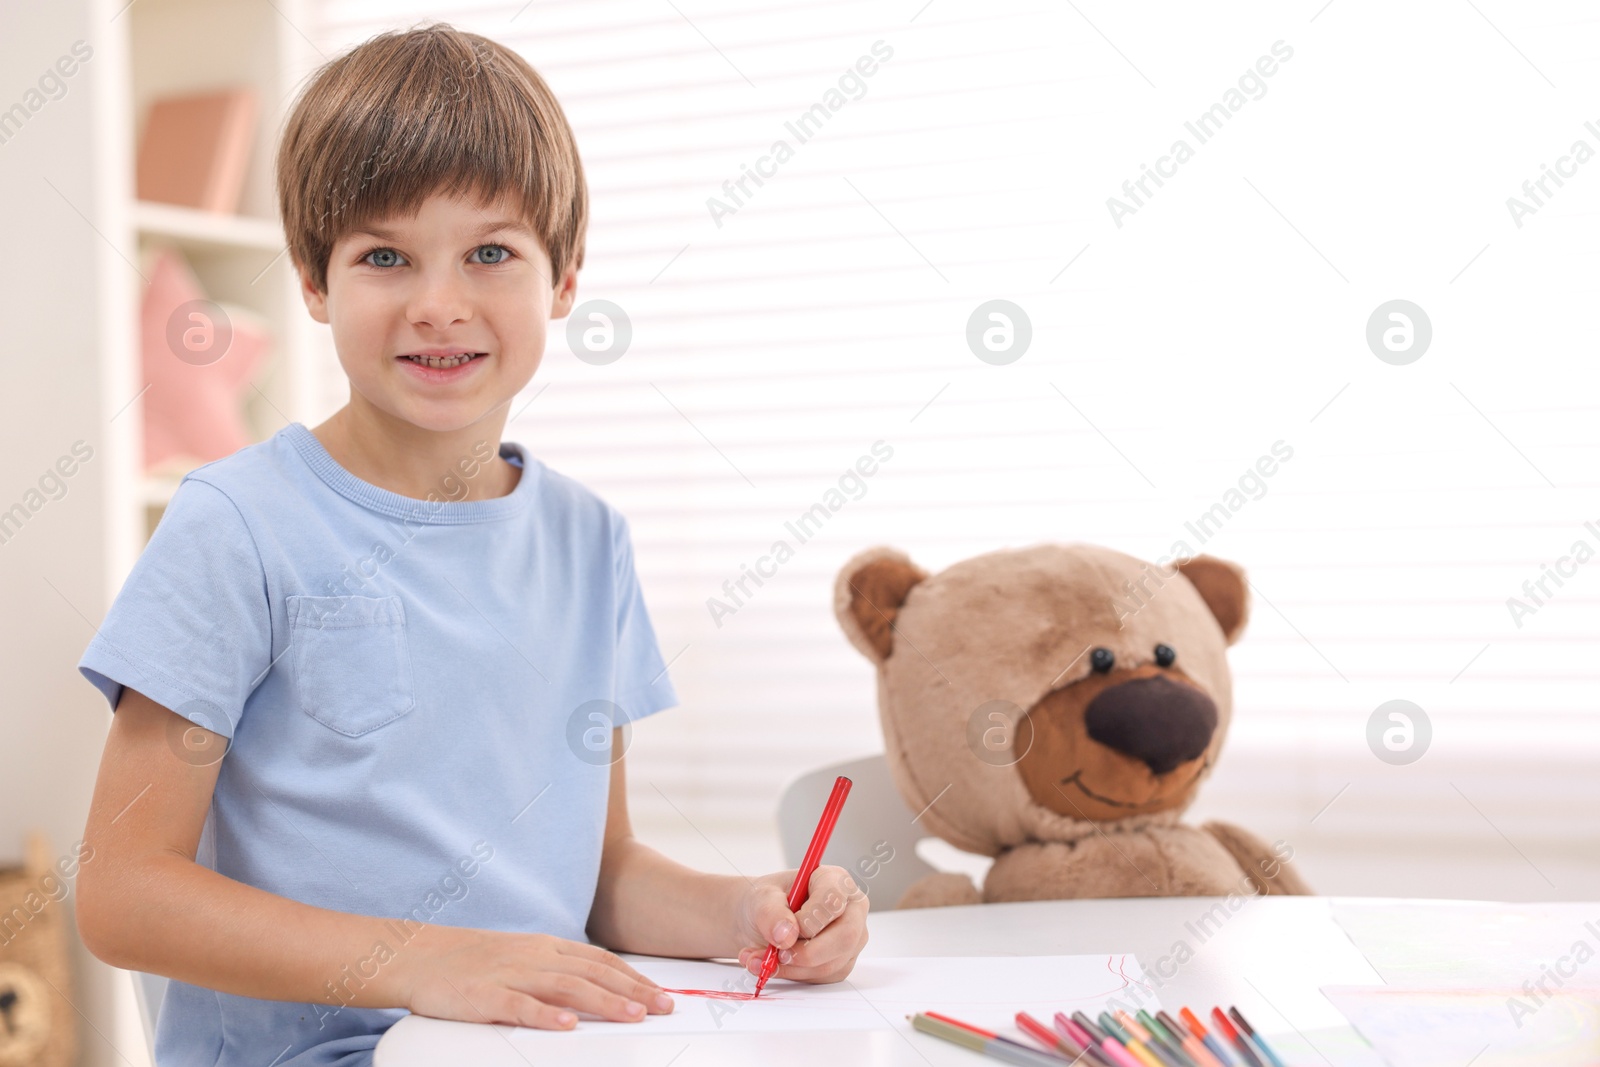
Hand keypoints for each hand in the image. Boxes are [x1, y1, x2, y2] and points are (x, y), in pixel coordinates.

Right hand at [396, 925, 674, 1029]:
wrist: (418, 955)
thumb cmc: (471, 961)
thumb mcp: (521, 958)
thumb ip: (554, 971)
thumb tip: (593, 988)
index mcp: (545, 947)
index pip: (600, 961)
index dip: (633, 977)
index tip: (661, 993)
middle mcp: (534, 957)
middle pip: (593, 973)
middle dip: (633, 990)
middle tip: (664, 1007)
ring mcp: (510, 974)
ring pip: (566, 987)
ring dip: (603, 1002)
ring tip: (633, 1015)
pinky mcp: (484, 996)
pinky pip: (520, 1006)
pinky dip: (546, 1015)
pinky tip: (568, 1025)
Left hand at [733, 865, 868, 983]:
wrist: (760, 921)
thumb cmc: (768, 901)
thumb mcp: (761, 897)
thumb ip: (771, 912)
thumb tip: (786, 935)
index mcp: (836, 881)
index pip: (834, 900)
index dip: (809, 919)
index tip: (786, 928)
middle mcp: (851, 910)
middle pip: (845, 937)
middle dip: (807, 953)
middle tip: (778, 954)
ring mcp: (850, 938)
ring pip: (832, 963)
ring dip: (792, 967)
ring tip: (762, 957)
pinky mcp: (841, 962)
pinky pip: (823, 977)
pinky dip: (793, 975)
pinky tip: (774, 964)